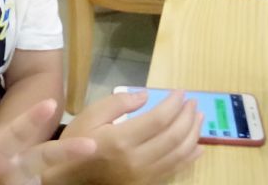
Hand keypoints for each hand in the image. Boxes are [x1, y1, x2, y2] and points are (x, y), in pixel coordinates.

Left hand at [0, 99, 95, 184]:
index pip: (19, 131)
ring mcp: (27, 180)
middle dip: (65, 151)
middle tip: (90, 145)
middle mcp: (21, 165)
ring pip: (38, 178)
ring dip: (45, 171)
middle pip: (44, 155)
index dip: (33, 118)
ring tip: (56, 164)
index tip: (50, 104)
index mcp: (4, 149)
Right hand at [53, 90, 202, 184]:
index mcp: (121, 140)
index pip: (159, 119)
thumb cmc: (78, 143)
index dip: (173, 104)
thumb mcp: (90, 115)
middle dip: (187, 116)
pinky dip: (190, 157)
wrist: (70, 179)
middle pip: (174, 137)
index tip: (180, 91)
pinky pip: (176, 170)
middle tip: (192, 101)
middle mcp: (137, 161)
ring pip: (179, 154)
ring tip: (197, 118)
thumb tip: (146, 95)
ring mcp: (145, 177)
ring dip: (193, 134)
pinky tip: (197, 146)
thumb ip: (118, 103)